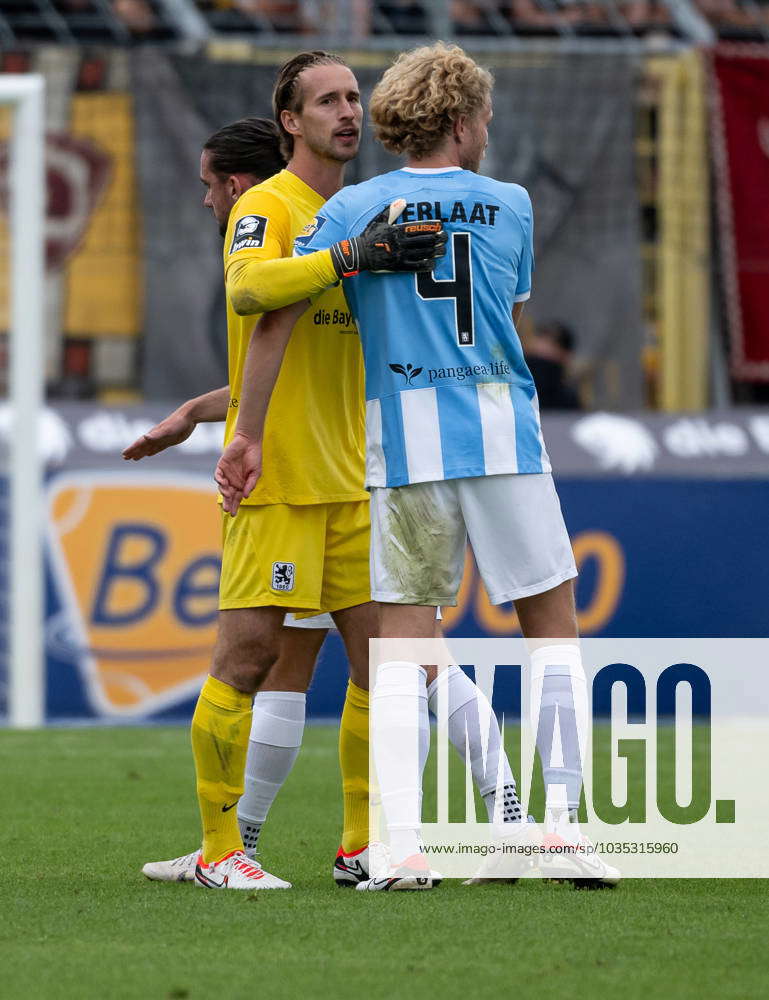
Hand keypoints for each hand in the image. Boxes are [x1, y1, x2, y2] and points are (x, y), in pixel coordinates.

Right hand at [122, 410, 195, 459]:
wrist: (188, 416)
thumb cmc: (178, 423)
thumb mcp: (167, 430)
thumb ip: (156, 434)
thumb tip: (145, 437)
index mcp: (153, 434)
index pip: (140, 443)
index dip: (132, 449)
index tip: (124, 454)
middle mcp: (156, 436)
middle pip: (142, 446)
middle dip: (134, 452)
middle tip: (125, 458)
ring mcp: (162, 438)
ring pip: (149, 447)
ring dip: (141, 452)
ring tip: (134, 458)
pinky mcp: (170, 440)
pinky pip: (158, 447)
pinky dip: (152, 451)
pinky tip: (149, 454)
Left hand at [214, 431, 261, 515]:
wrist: (248, 443)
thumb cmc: (254, 457)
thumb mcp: (256, 473)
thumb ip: (250, 484)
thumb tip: (246, 497)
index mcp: (241, 484)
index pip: (237, 498)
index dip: (235, 506)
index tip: (233, 514)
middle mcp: (233, 481)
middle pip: (228, 495)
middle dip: (227, 503)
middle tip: (226, 510)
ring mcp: (226, 474)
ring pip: (222, 487)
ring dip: (224, 492)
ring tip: (228, 495)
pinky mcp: (221, 466)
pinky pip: (218, 476)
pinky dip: (219, 480)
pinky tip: (223, 483)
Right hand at [329, 200, 446, 276]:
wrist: (360, 255)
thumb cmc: (370, 236)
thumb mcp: (379, 221)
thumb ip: (392, 211)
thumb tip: (403, 201)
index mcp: (397, 230)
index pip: (418, 227)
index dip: (431, 226)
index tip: (440, 225)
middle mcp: (401, 243)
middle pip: (423, 240)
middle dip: (436, 239)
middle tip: (446, 237)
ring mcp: (400, 255)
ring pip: (421, 253)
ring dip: (434, 252)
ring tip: (443, 250)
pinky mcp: (398, 266)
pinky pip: (414, 267)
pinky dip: (424, 265)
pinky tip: (433, 264)